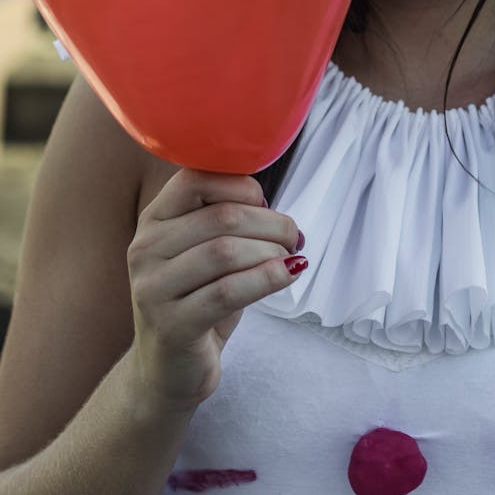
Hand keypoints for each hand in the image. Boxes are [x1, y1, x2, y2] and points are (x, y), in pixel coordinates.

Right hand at [126, 170, 303, 412]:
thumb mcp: (203, 251)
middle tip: (293, 236)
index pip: (195, 179)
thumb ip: (226, 221)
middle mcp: (145, 249)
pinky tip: (288, 274)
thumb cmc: (196, 301)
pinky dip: (267, 278)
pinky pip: (228, 291)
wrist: (166, 371)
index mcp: (153, 221)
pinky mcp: (172, 325)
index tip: (265, 203)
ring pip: (227, 251)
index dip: (241, 185)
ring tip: (291, 257)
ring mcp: (154, 289)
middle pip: (222, 216)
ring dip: (271, 251)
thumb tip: (273, 208)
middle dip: (270, 222)